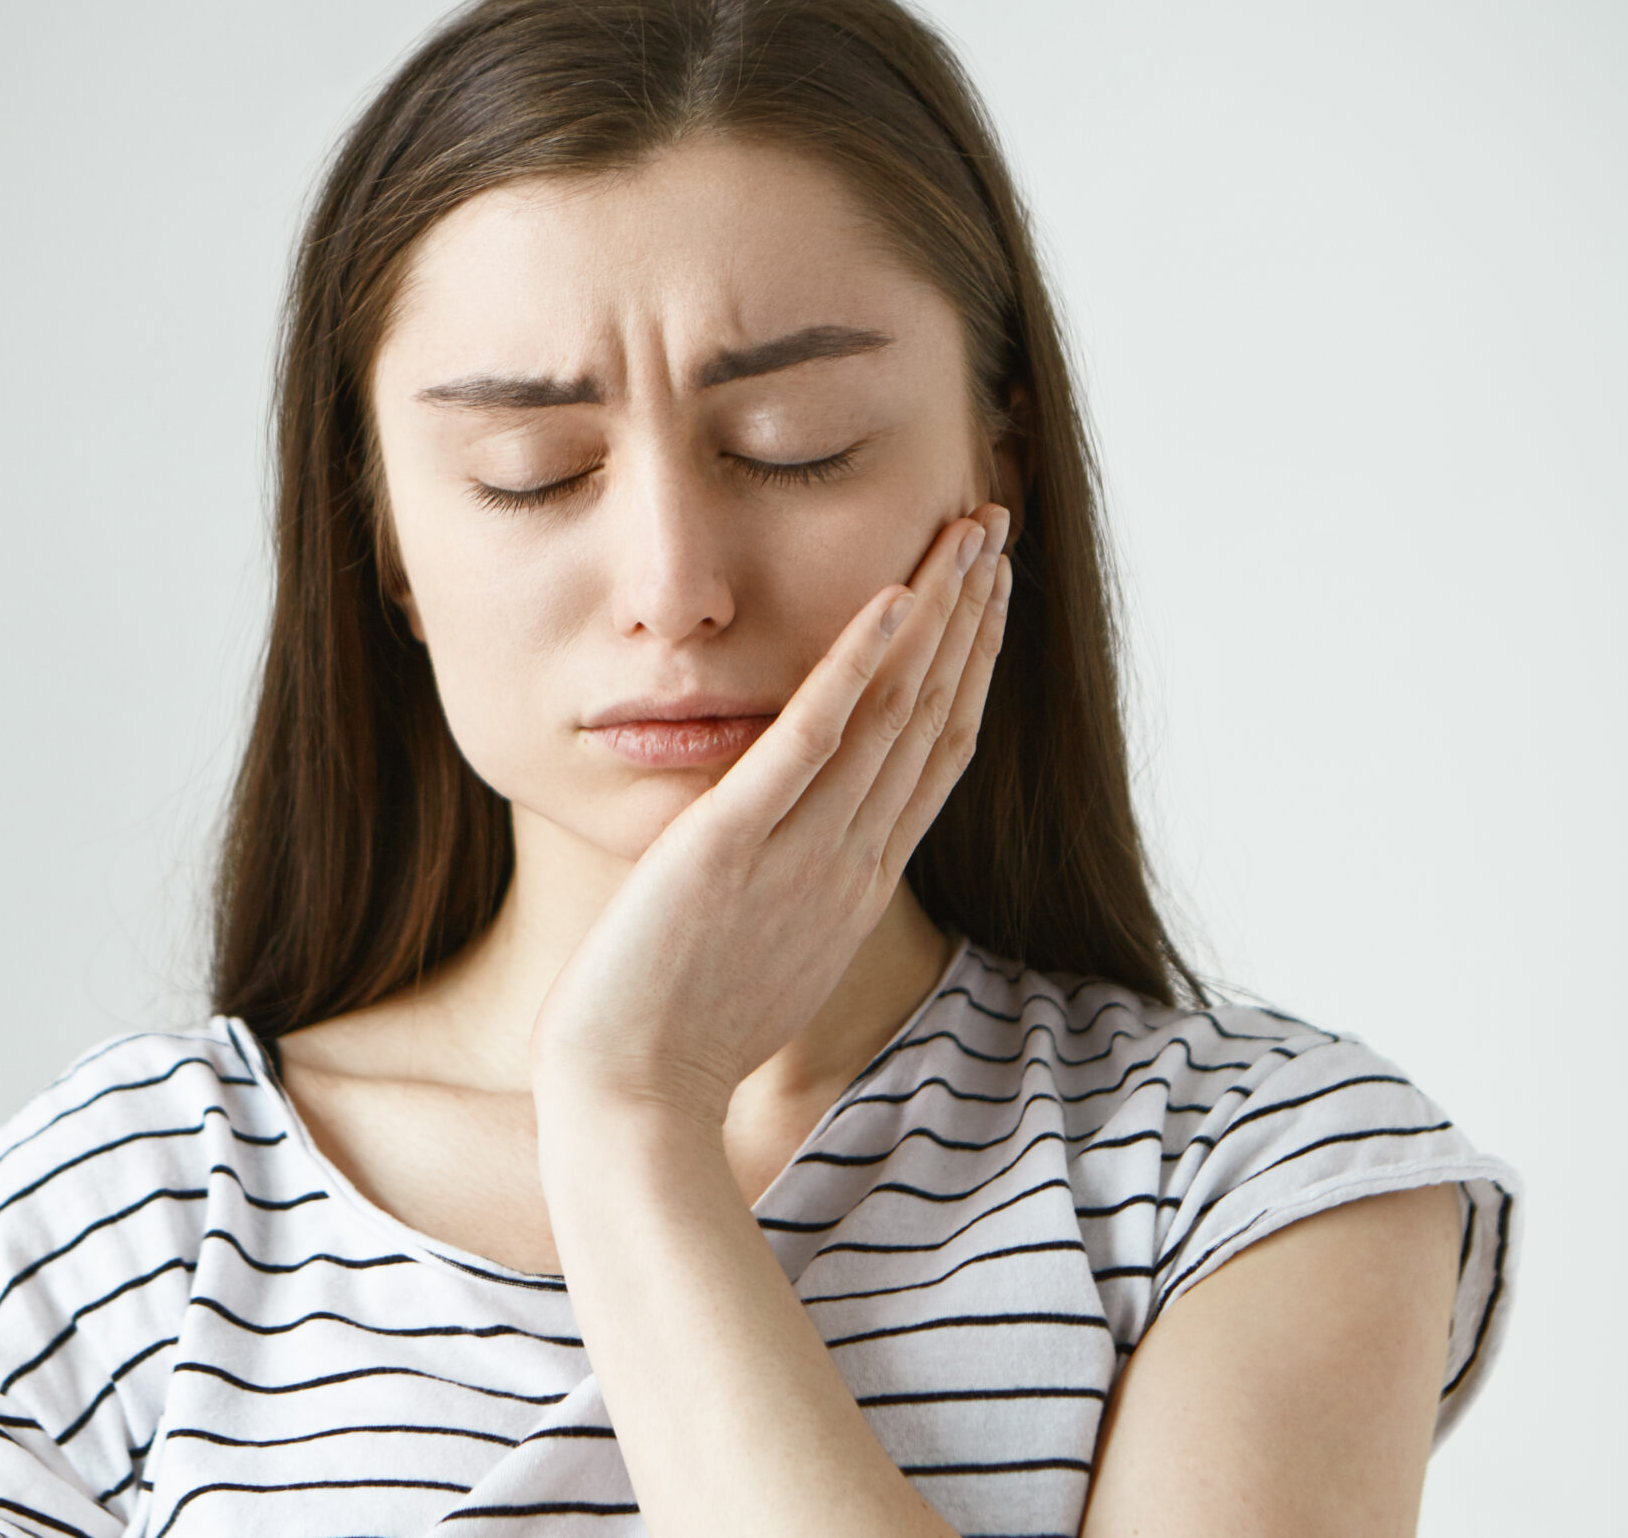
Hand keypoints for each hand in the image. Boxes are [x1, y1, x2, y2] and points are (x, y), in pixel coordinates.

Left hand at [527, 502, 1013, 1125]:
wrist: (630, 1099)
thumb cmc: (675, 1036)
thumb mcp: (760, 949)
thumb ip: (790, 885)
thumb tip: (793, 842)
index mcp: (856, 883)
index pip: (935, 754)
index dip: (971, 667)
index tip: (988, 596)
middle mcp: (848, 860)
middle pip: (933, 716)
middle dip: (971, 617)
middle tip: (997, 528)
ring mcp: (799, 853)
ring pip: (893, 716)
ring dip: (935, 617)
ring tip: (966, 534)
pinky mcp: (731, 847)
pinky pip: (807, 746)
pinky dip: (852, 670)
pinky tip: (887, 600)